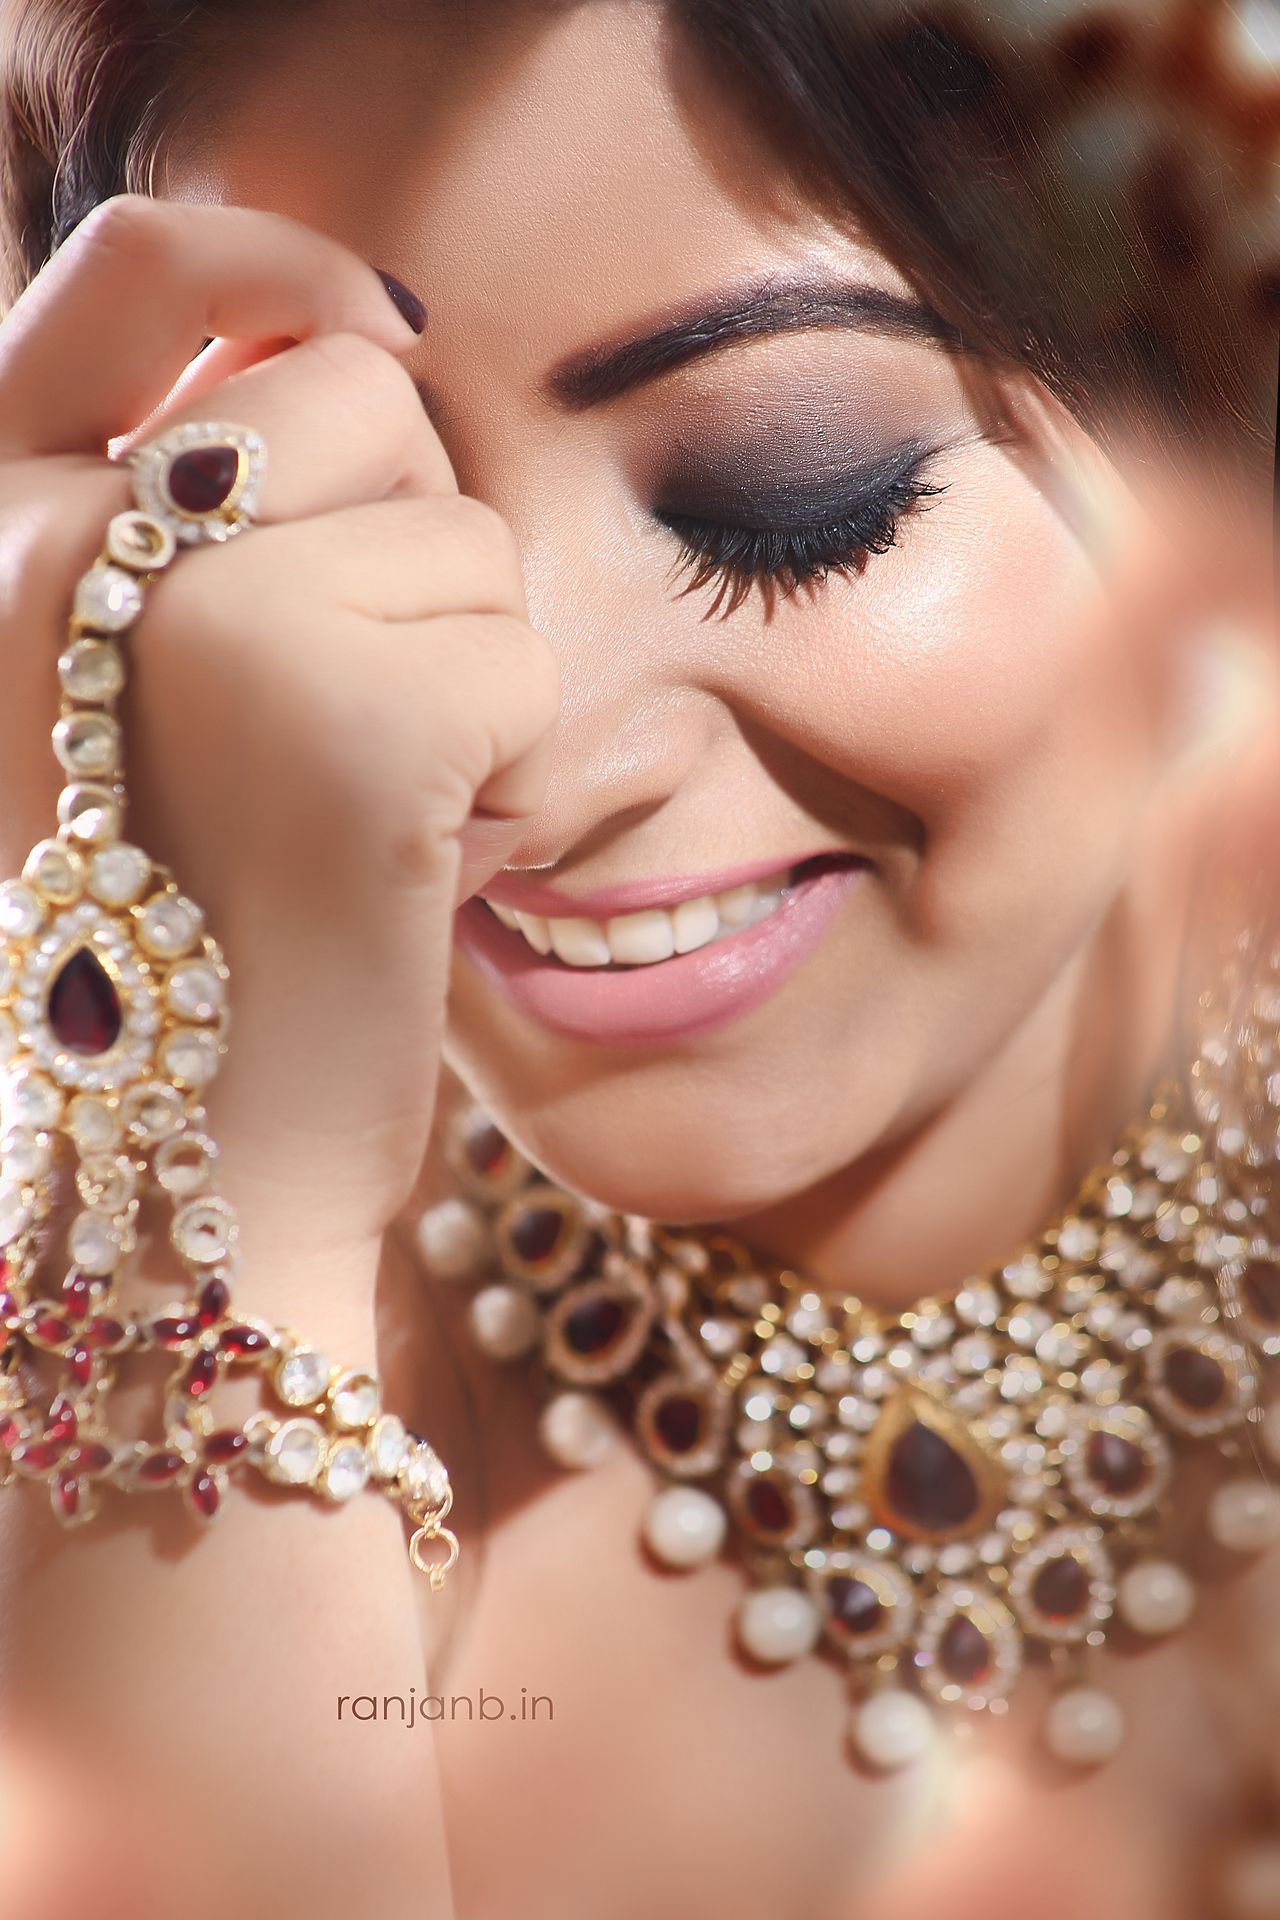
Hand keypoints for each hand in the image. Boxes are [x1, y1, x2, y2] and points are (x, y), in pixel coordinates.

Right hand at [0, 194, 559, 1280]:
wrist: (176, 1185)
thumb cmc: (173, 942)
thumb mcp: (121, 697)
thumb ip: (191, 522)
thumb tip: (360, 346)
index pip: (138, 274)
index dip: (277, 271)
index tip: (380, 322)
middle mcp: (49, 537)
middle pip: (359, 392)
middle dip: (410, 543)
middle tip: (350, 719)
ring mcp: (198, 610)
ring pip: (467, 539)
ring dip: (458, 679)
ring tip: (359, 817)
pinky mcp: (350, 704)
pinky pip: (522, 662)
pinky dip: (505, 780)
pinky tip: (409, 874)